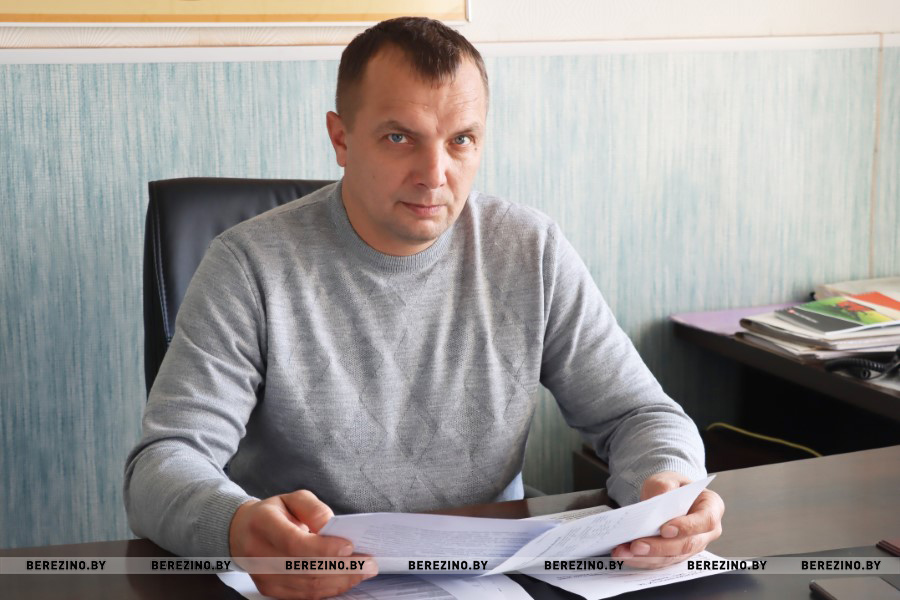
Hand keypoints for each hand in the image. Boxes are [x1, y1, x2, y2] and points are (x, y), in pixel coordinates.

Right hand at [229, 489, 376, 598]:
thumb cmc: (273, 514)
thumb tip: (331, 526)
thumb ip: (313, 508)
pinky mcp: (271, 590)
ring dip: (340, 581)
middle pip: (305, 570)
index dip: (324, 549)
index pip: (294, 544)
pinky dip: (329, 589)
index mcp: (263, 524)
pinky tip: (346, 580)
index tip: (350, 546)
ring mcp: (264, 577)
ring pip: (308, 587)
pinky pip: (305, 595)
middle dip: (342, 568)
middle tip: (369, 563)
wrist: (243, 533)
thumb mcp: (292, 498)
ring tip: (363, 571)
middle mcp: (260, 554)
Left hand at [611, 471, 723, 568]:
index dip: (686, 527)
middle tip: (636, 546)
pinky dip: (642, 560)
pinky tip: (625, 555)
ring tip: (624, 551)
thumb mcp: (667, 478)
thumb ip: (664, 487)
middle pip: (687, 545)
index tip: (665, 530)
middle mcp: (706, 531)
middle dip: (659, 547)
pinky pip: (661, 562)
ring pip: (672, 557)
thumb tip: (658, 500)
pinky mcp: (676, 555)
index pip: (705, 520)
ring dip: (646, 557)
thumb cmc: (672, 487)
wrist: (666, 495)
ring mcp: (692, 546)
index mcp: (711, 507)